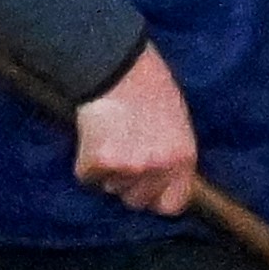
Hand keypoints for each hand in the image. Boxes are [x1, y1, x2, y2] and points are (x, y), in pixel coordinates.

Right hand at [69, 37, 204, 214]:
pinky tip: (93, 134)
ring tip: (109, 136)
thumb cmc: (149, 85)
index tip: (148, 190)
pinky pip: (87, 176)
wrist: (115, 65)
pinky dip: (86, 161)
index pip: (172, 204)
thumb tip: (164, 177)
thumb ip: (172, 154)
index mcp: (183, 157)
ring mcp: (127, 167)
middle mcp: (158, 167)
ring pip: (110, 188)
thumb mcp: (177, 121)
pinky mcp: (98, 162)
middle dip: (128, 184)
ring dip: (107, 171)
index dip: (157, 198)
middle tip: (122, 153)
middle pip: (137, 201)